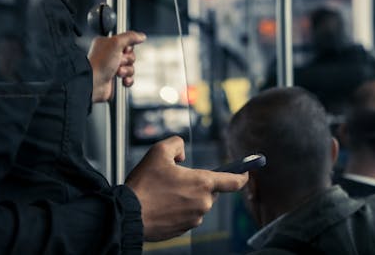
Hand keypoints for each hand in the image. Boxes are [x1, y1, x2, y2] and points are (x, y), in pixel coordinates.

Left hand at [88, 30, 145, 102]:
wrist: (93, 83)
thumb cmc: (100, 63)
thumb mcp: (116, 43)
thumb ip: (130, 36)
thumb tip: (141, 36)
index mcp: (107, 44)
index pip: (126, 42)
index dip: (128, 47)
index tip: (124, 50)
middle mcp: (109, 55)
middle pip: (130, 55)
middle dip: (127, 60)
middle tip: (119, 62)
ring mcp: (112, 68)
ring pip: (130, 67)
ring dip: (127, 70)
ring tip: (117, 72)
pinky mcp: (115, 79)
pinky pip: (129, 78)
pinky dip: (128, 80)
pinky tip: (122, 80)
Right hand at [125, 136, 247, 241]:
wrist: (128, 214)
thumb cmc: (144, 184)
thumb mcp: (159, 151)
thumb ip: (177, 144)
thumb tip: (182, 154)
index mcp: (202, 183)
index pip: (233, 181)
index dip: (242, 175)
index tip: (246, 172)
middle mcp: (203, 203)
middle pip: (209, 190)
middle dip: (197, 183)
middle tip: (176, 178)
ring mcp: (193, 219)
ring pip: (197, 202)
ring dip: (186, 196)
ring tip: (163, 192)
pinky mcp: (183, 230)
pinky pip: (186, 215)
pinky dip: (178, 208)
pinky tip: (162, 204)